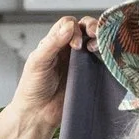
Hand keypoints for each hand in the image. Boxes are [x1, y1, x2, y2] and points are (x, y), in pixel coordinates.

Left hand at [0, 16, 98, 138]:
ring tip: (98, 48)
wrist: (38, 114)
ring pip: (94, 42)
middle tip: (94, 36)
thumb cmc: (32, 88)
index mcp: (54, 43)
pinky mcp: (88, 75)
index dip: (75, 28)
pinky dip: (105, 56)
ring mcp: (79, 62)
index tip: (75, 45)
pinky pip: (100, 61)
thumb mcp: (38, 62)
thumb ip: (52, 43)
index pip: (69, 24)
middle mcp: (67, 49)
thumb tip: (70, 26)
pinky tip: (105, 58)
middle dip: (92, 27)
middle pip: (84, 28)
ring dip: (100, 40)